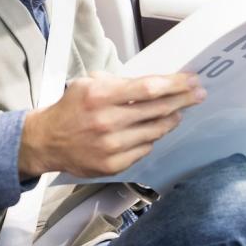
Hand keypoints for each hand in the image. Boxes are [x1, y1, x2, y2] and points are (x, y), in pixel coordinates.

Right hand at [19, 71, 205, 177]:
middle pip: (157, 109)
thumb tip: (154, 83)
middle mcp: (107, 122)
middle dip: (182, 100)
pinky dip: (152, 137)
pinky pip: (144, 149)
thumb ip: (119, 83)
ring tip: (179, 111)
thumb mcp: (89, 83)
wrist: (47, 141)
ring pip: (155, 131)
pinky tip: (156, 129)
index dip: (174, 84)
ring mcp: (111, 146)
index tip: (191, 80)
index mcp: (100, 96)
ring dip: (171, 119)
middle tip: (198, 94)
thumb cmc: (71, 108)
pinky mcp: (113, 165)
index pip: (148, 89)